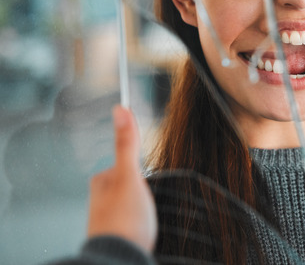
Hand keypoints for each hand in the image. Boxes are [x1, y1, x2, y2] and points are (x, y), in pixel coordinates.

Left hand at [86, 105, 156, 251]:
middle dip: (142, 192)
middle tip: (149, 202)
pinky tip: (145, 230)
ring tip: (148, 218)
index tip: (146, 181)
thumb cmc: (125, 220)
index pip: (124, 165)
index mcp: (100, 183)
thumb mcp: (131, 176)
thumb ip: (127, 145)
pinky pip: (133, 223)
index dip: (140, 171)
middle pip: (129, 185)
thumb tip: (120, 110)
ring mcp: (108, 220)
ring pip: (131, 205)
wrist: (122, 259)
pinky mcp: (118, 236)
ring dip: (141, 210)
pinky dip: (140, 224)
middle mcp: (100, 200)